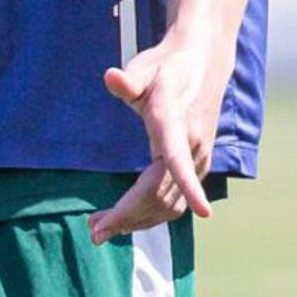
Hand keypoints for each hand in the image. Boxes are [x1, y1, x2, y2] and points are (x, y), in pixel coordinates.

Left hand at [88, 27, 233, 241]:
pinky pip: (173, 200)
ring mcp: (197, 159)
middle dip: (129, 217)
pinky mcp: (196, 167)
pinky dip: (149, 215)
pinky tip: (124, 218)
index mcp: (175, 124)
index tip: (203, 213)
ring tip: (100, 228)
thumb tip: (110, 77)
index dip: (189, 187)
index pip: (181, 161)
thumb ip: (128, 80)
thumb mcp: (144, 67)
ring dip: (136, 220)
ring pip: (169, 203)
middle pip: (162, 194)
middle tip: (93, 232)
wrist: (202, 64)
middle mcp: (191, 147)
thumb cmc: (166, 68)